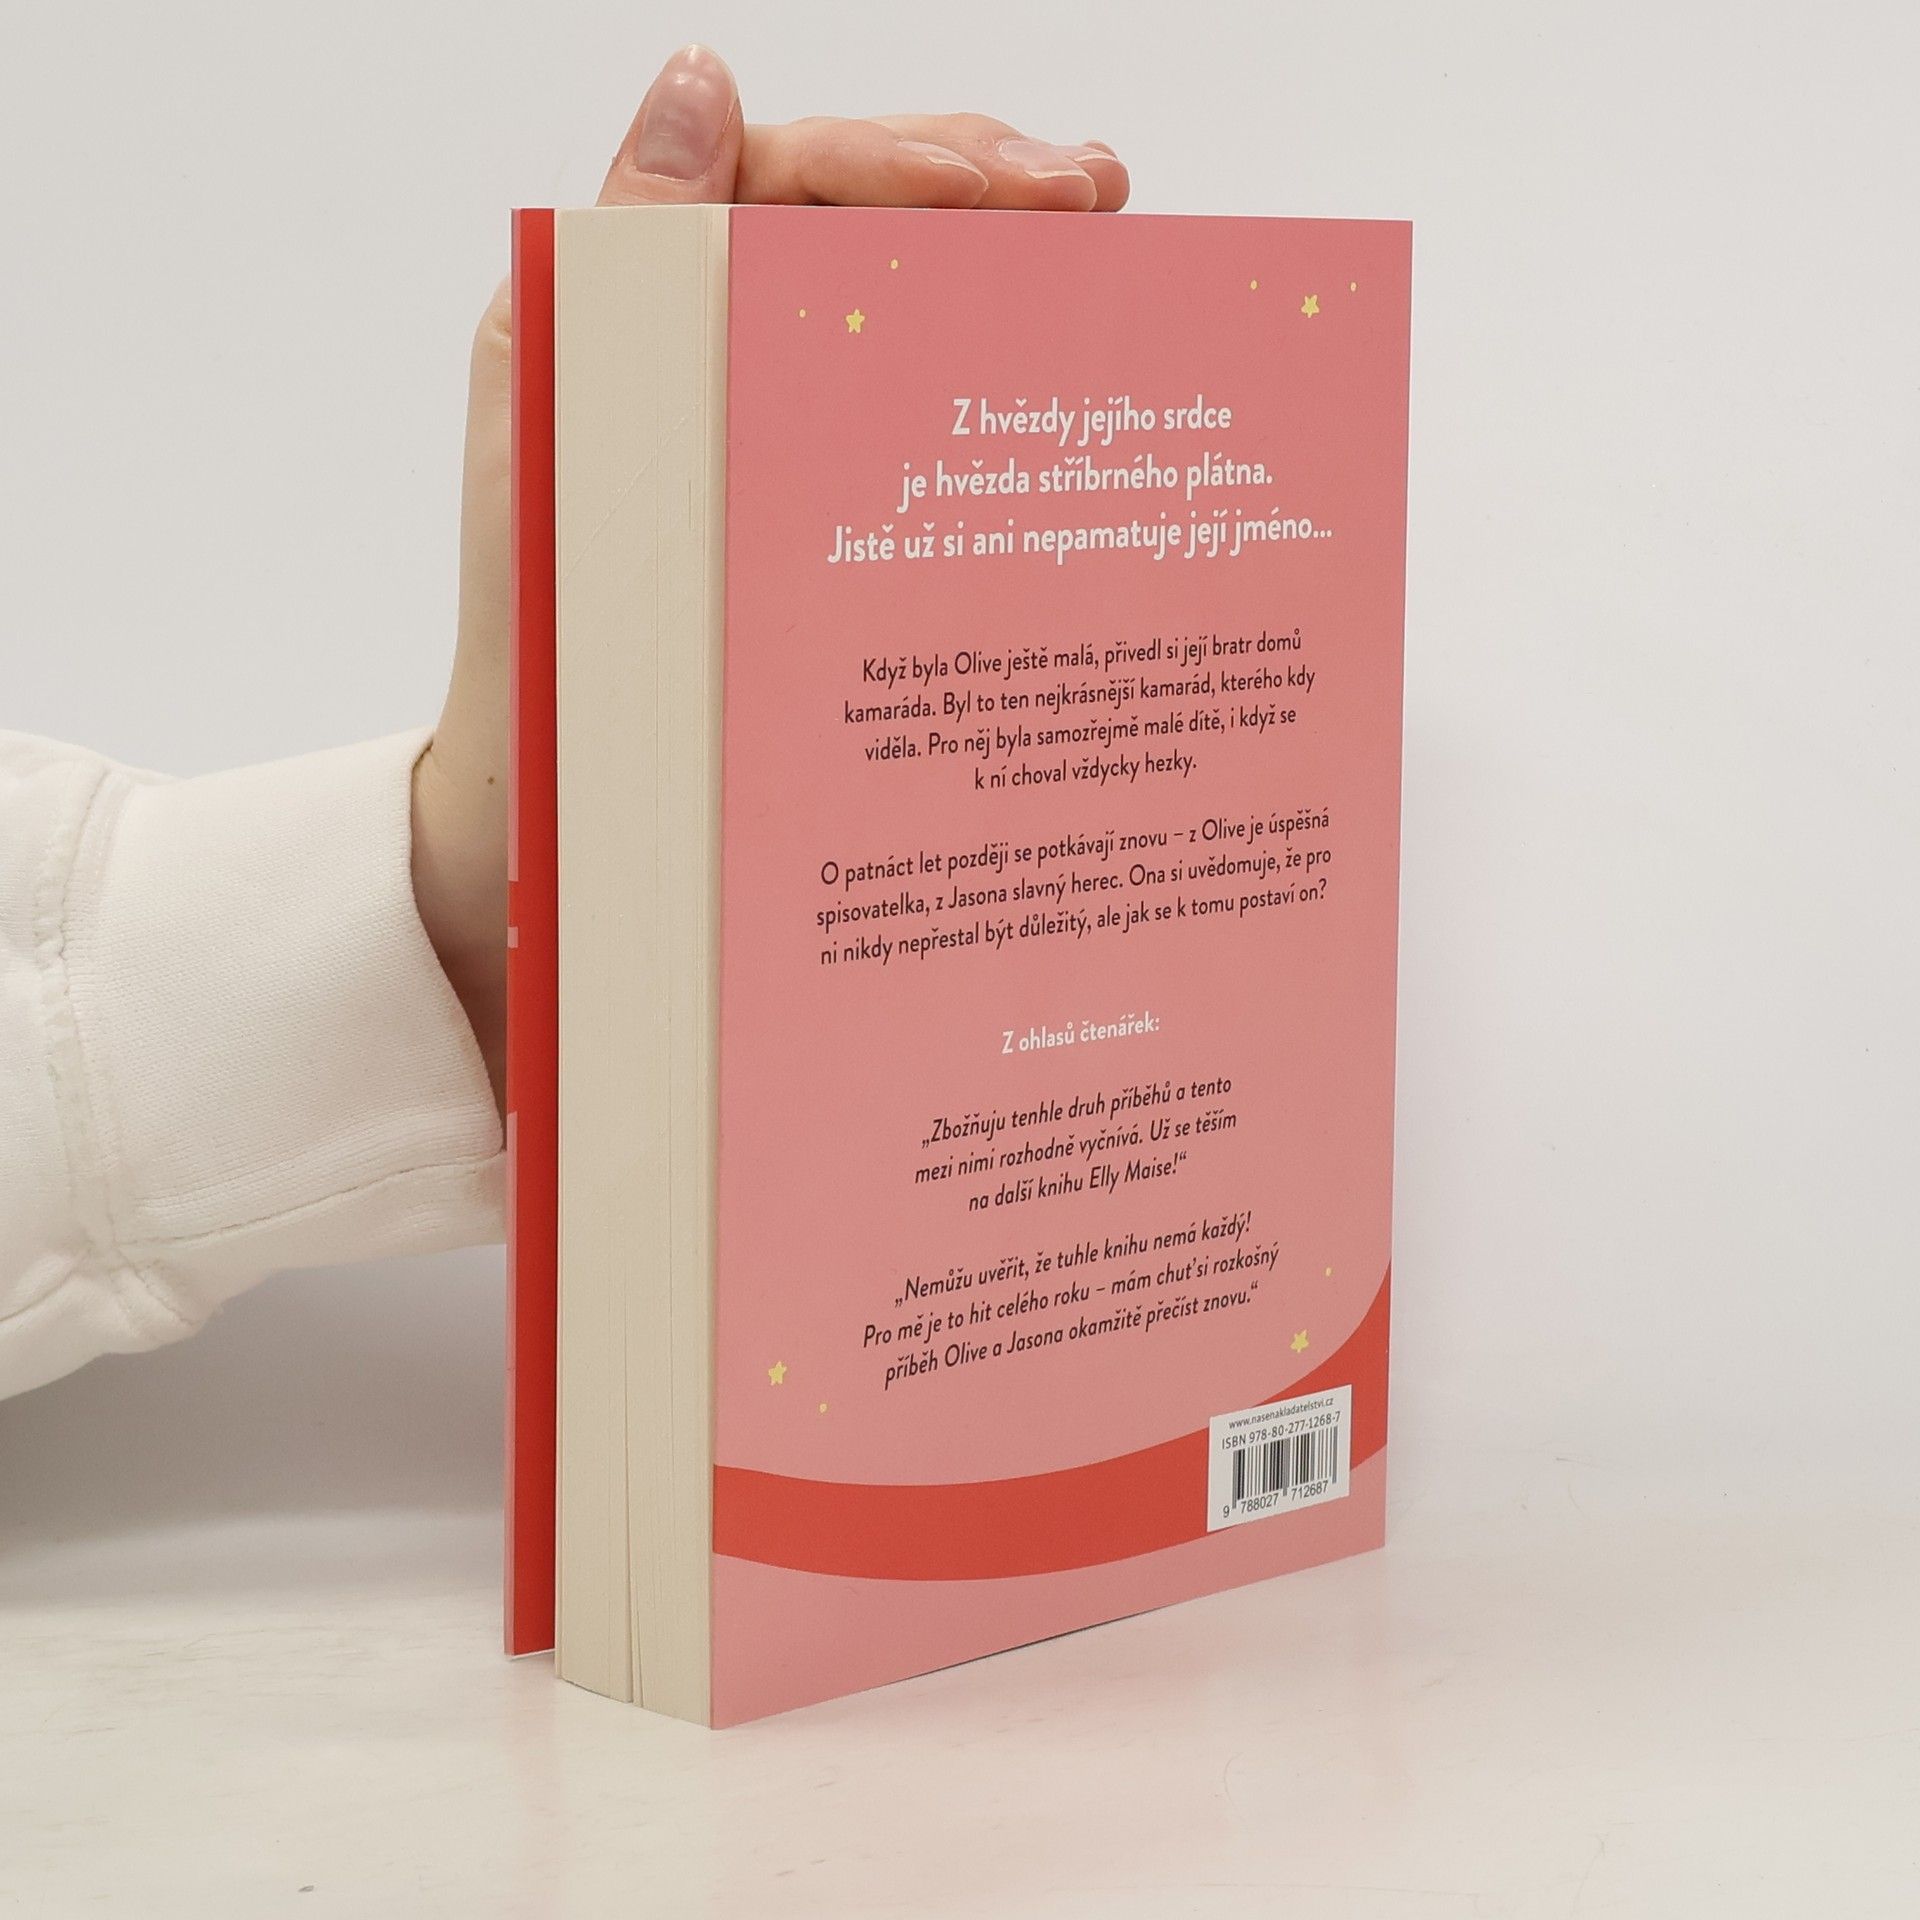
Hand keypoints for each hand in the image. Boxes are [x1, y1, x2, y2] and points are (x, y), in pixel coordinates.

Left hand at [411, 45, 1130, 1105]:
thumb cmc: (544, 667)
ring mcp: (747, 428)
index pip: (778, 180)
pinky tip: (1044, 366)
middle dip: (980, 191)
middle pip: (846, 224)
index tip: (1036, 185)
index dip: (910, 162)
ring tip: (1099, 245)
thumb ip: (619, 263)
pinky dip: (968, 381)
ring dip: (990, 270)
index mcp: (614, 314)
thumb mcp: (561, 448)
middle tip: (1102, 196)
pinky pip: (888, 415)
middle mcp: (684, 353)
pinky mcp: (791, 506)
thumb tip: (698, 79)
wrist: (553, 824)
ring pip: (882, 310)